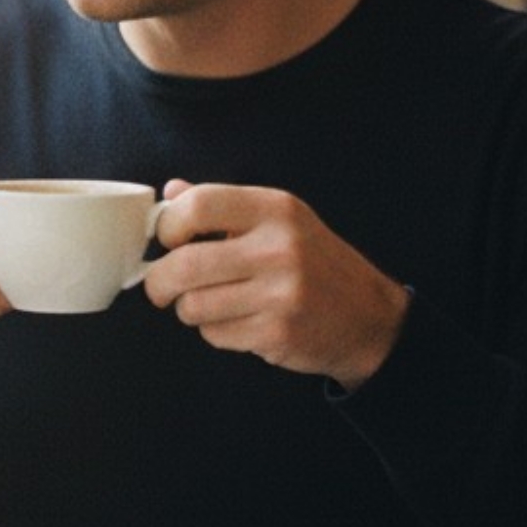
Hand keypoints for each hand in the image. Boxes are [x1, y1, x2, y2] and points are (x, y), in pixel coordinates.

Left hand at [143, 180, 408, 390]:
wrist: (368, 317)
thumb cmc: (313, 263)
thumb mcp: (277, 219)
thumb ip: (221, 205)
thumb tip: (170, 191)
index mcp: (275, 209)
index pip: (198, 205)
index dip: (169, 225)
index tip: (167, 239)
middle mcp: (279, 248)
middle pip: (185, 264)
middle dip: (159, 281)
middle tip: (160, 286)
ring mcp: (281, 294)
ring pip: (193, 305)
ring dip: (188, 309)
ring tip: (209, 302)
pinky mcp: (278, 333)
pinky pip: (214, 334)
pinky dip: (214, 331)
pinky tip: (239, 320)